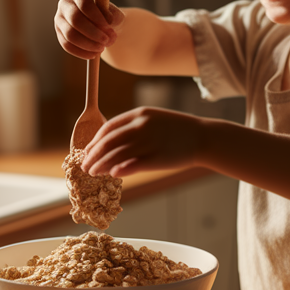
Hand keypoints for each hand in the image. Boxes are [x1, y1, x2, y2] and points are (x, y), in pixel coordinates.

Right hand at [54, 0, 123, 59]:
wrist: (102, 26)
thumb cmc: (108, 16)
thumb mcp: (114, 13)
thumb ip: (113, 16)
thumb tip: (107, 22)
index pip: (84, 2)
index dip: (96, 15)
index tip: (109, 25)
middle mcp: (65, 3)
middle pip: (75, 19)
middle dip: (93, 32)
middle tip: (107, 41)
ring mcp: (59, 19)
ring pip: (70, 34)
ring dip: (88, 44)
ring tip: (102, 48)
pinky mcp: (59, 34)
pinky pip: (67, 45)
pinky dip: (81, 52)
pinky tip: (93, 54)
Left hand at [81, 107, 206, 177]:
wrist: (203, 137)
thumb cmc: (176, 130)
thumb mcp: (153, 119)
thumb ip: (132, 128)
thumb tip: (109, 143)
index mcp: (139, 114)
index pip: (108, 128)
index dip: (94, 141)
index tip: (88, 151)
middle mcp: (142, 125)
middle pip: (108, 142)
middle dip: (93, 155)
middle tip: (85, 166)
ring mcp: (149, 141)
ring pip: (117, 154)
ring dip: (101, 165)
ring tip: (94, 173)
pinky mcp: (157, 157)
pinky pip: (133, 164)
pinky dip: (120, 170)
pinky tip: (112, 174)